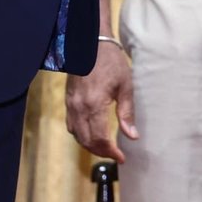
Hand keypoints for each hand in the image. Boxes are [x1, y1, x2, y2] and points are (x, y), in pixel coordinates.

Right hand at [65, 39, 135, 161]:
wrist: (91, 43)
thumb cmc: (112, 62)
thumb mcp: (125, 85)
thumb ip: (127, 112)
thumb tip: (132, 136)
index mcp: (95, 105)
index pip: (100, 139)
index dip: (111, 152)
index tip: (122, 158)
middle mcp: (79, 108)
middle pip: (87, 141)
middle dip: (102, 152)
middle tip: (116, 154)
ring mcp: (71, 105)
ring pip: (77, 136)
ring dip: (90, 145)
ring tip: (106, 148)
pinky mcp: (68, 101)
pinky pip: (72, 126)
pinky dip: (81, 135)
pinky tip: (92, 133)